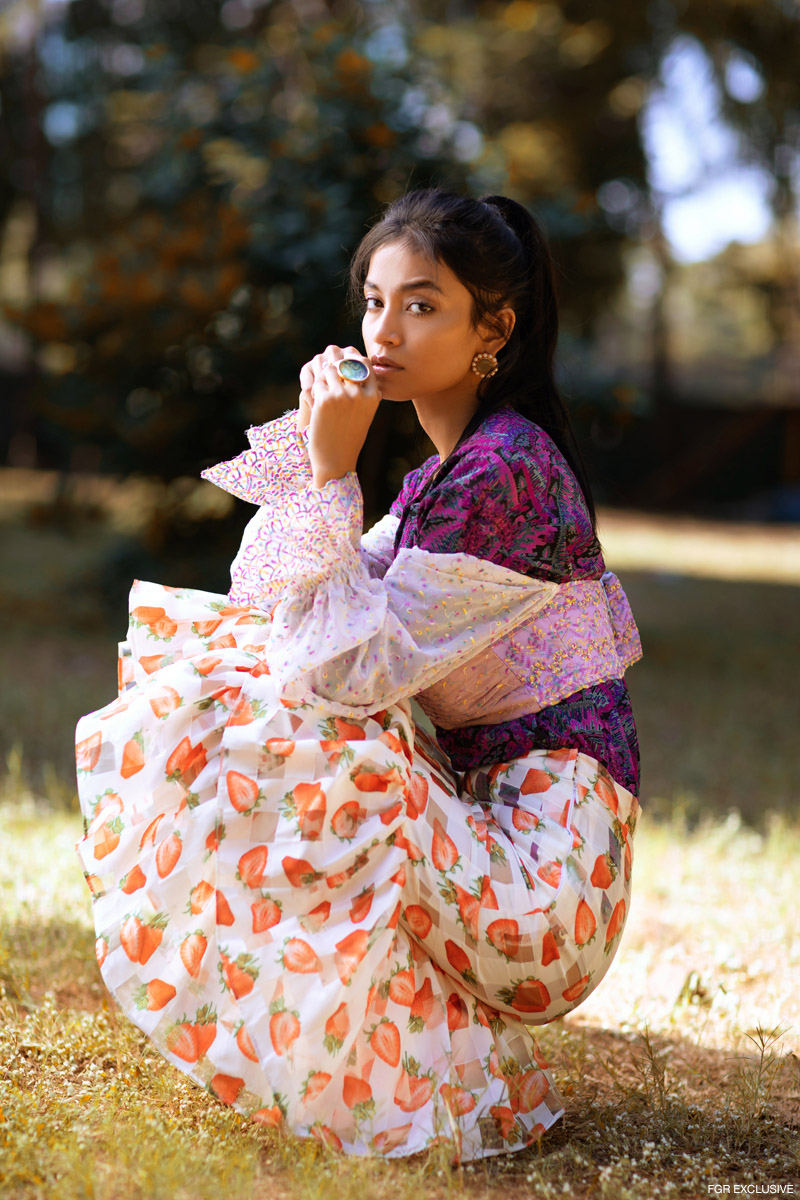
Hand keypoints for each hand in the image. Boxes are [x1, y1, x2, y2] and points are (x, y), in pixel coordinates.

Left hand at [299, 345, 380, 488]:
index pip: (364, 362)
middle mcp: (360, 394)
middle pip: (344, 362)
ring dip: (323, 378)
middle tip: (328, 376)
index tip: (343, 365)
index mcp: (373, 396)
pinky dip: (315, 390)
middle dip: (334, 365)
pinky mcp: (324, 400)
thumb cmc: (349, 437)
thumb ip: (362, 389)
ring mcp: (342, 396)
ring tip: (323, 394)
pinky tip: (317, 404)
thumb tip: (352, 359)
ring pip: (328, 370)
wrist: (336, 460)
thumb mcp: (364, 412)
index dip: (352, 359)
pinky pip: (317, 383)